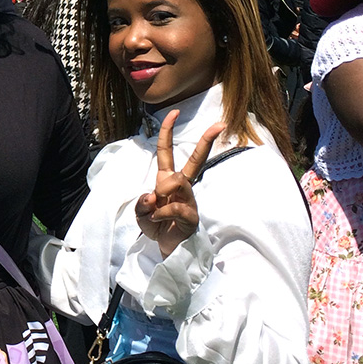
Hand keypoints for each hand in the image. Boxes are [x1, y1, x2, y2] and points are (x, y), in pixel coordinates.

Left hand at [134, 109, 224, 257]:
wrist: (169, 251)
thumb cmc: (158, 228)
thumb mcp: (142, 215)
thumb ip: (141, 205)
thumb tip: (151, 196)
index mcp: (168, 181)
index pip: (167, 152)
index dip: (168, 132)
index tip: (174, 112)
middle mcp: (182, 187)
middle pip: (195, 160)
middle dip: (206, 141)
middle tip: (220, 124)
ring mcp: (189, 201)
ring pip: (177, 181)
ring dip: (161, 192)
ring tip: (156, 210)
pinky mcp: (192, 216)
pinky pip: (174, 206)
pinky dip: (160, 213)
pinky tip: (159, 221)